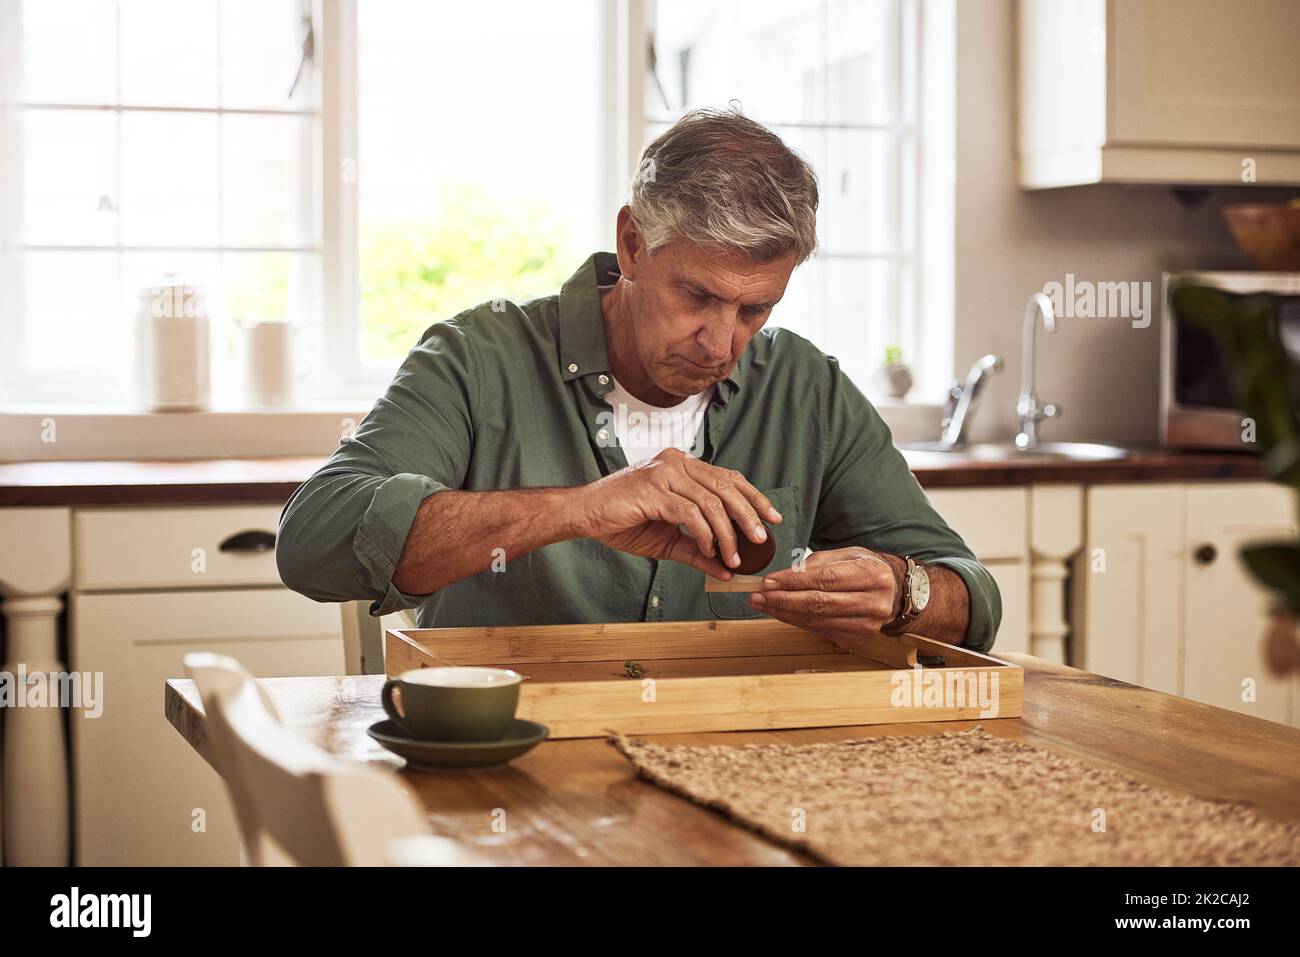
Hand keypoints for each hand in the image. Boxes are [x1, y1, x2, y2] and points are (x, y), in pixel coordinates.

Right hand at [572, 448, 781, 576]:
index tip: (772, 517)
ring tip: (736, 554)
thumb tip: (727, 569)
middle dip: (749, 514)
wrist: (585, 515)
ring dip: (728, 532)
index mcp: (682, 466)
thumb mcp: (669, 540)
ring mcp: (664, 473)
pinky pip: (690, 513)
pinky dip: (705, 534)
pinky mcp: (653, 490)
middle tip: (762, 538)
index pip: (728, 477)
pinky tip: (710, 550)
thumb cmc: (623, 521)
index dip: (753, 496)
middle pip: (726, 486)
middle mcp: (676, 463)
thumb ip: (699, 550)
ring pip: (711, 502)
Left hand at [749, 547, 903, 645]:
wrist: (894, 592)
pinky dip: (797, 622)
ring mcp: (866, 624)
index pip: (826, 579)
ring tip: (763, 604)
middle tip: (757, 596)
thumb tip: (784, 575)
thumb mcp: (847, 554)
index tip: (768, 581)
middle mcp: (873, 602)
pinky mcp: (857, 638)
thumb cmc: (866, 568)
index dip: (794, 581)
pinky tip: (781, 613)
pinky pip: (819, 630)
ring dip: (784, 613)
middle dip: (783, 600)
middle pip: (819, 603)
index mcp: (872, 575)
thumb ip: (816, 563)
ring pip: (816, 620)